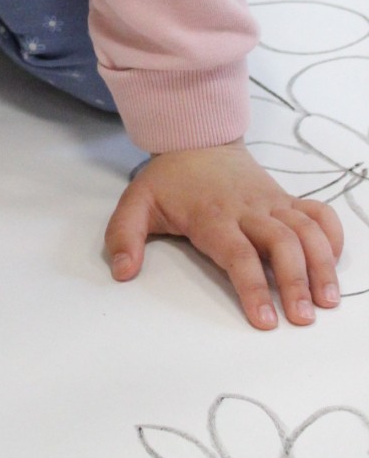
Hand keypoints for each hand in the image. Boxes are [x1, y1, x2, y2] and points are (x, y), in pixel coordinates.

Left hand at [105, 139, 343, 328]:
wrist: (196, 137)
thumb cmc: (169, 179)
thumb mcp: (136, 203)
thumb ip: (124, 236)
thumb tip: (122, 271)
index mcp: (212, 215)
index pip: (238, 254)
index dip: (253, 287)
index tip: (264, 320)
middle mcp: (248, 209)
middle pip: (281, 243)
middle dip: (296, 282)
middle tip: (303, 318)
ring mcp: (271, 202)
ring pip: (306, 230)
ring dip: (321, 265)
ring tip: (328, 301)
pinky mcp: (285, 197)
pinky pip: (318, 212)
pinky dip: (332, 235)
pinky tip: (335, 262)